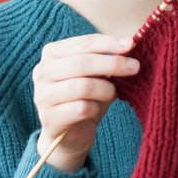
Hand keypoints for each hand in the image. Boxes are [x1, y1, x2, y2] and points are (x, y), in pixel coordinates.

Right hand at [31, 33, 138, 172]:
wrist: (69, 135)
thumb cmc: (84, 98)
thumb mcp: (95, 75)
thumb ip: (105, 60)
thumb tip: (128, 46)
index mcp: (52, 54)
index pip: (83, 43)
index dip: (108, 43)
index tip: (131, 44)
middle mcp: (42, 72)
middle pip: (82, 63)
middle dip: (112, 64)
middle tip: (134, 67)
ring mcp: (43, 96)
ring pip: (82, 86)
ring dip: (106, 89)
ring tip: (114, 93)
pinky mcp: (50, 118)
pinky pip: (81, 108)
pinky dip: (96, 108)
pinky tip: (97, 110)